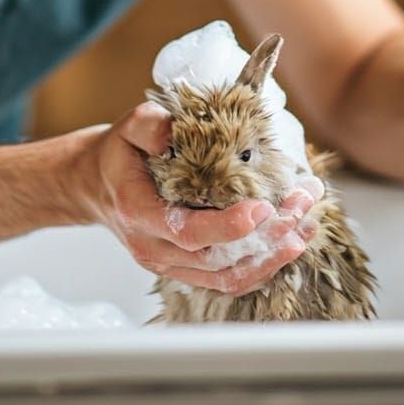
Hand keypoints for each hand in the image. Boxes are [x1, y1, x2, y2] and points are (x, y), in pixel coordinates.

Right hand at [86, 101, 317, 294]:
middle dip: (266, 237)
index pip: (186, 231)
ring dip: (272, 256)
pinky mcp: (187, 269)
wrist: (97, 186)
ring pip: (227, 277)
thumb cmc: (119, 156)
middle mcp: (154, 248)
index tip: (263, 209)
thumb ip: (148, 125)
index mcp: (138, 214)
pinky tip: (290, 242)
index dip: (227, 226)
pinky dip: (263, 266)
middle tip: (301, 207)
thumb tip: (172, 133)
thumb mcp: (126, 128)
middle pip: (217, 259)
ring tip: (306, 226)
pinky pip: (228, 280)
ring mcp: (170, 264)